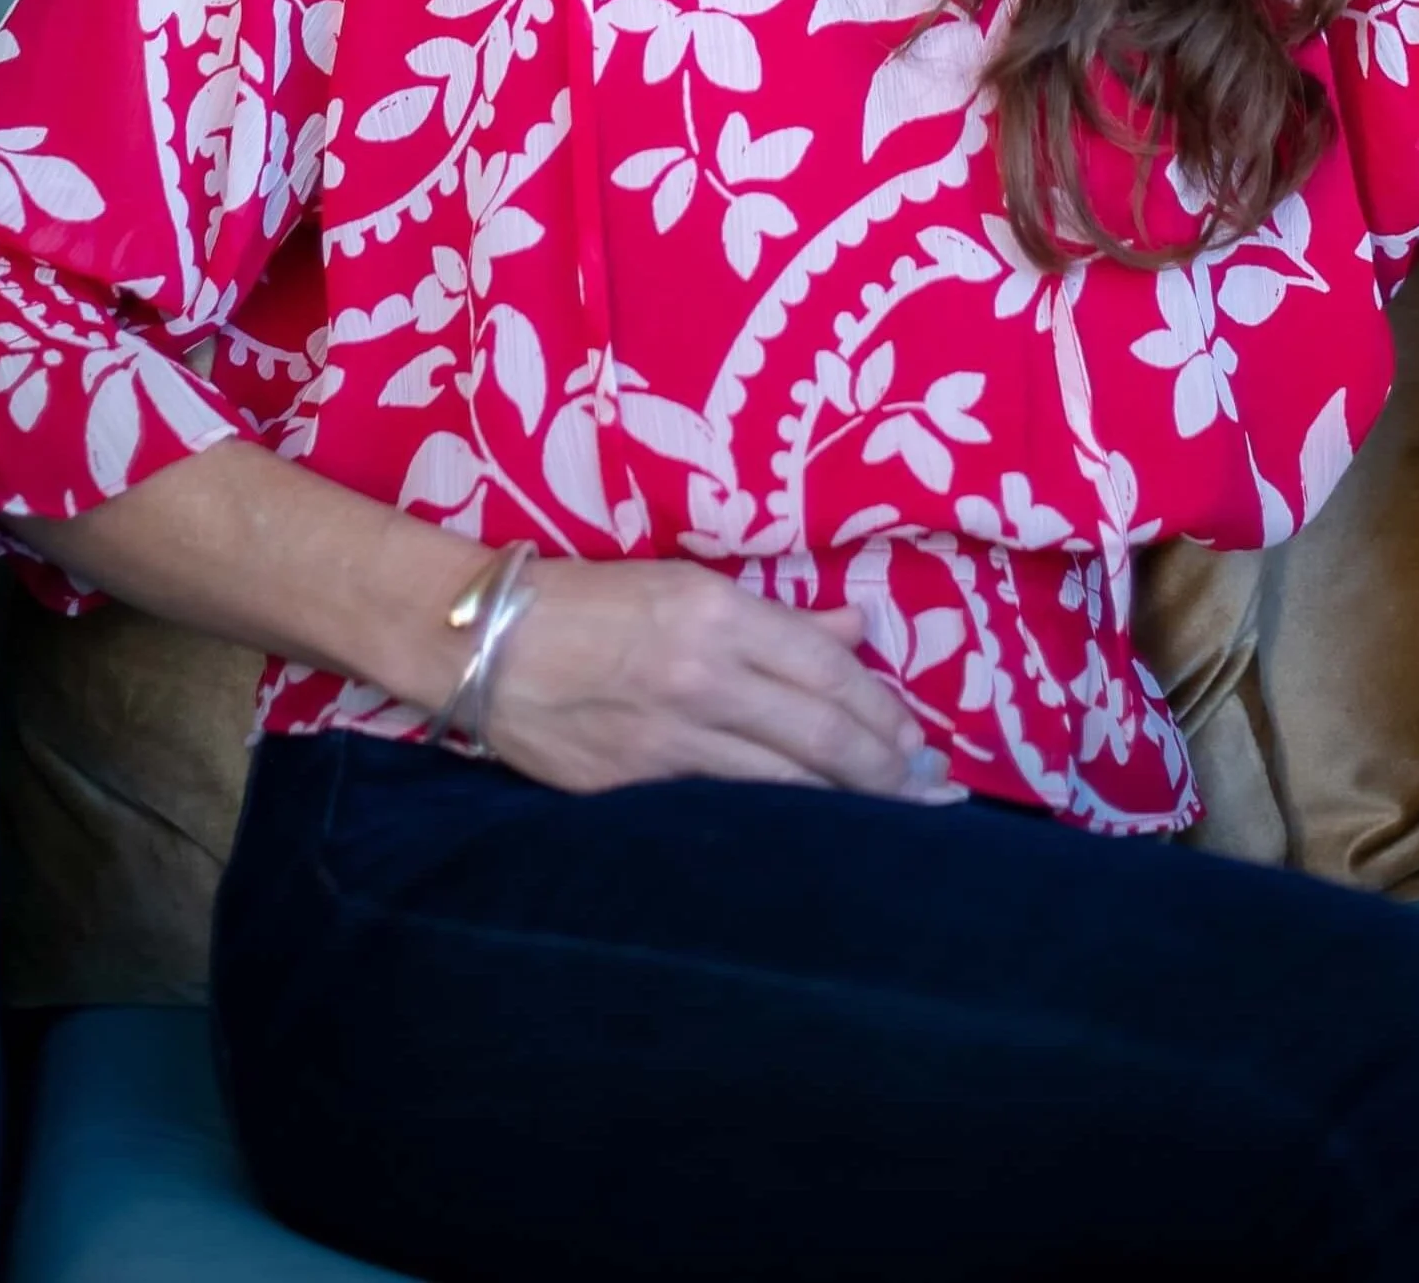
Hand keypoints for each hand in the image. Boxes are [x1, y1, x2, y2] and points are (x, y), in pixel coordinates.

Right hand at [476, 556, 957, 800]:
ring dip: (848, 804)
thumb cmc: (592, 600)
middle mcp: (704, 677)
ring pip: (784, 784)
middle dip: (888, 770)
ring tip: (892, 818)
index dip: (884, 712)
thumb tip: (856, 630)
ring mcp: (669, 740)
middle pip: (822, 735)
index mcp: (719, 614)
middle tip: (932, 795)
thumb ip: (777, 618)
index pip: (830, 672)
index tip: (918, 740)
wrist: (486, 641)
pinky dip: (780, 824)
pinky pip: (726, 809)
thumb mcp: (688, 583)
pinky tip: (814, 836)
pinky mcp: (634, 787)